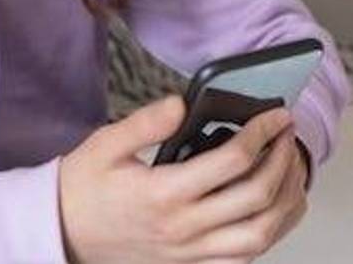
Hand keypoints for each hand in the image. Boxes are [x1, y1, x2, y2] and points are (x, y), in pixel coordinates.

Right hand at [59, 97, 310, 262]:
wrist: (62, 234)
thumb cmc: (84, 188)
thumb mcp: (105, 144)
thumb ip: (145, 123)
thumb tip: (181, 104)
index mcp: (163, 193)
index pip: (233, 161)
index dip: (262, 133)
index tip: (276, 115)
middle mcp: (183, 227)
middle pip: (257, 197)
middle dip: (283, 160)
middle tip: (287, 135)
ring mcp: (190, 251)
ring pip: (260, 235)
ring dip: (286, 201)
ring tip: (291, 169)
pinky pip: (245, 258)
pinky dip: (272, 233)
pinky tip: (278, 207)